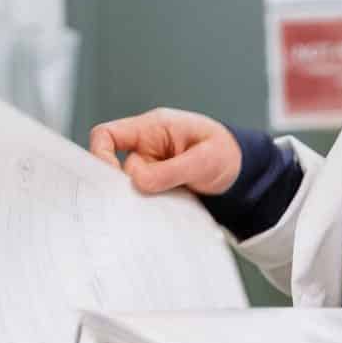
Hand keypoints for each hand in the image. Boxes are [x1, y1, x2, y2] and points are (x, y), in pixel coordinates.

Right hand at [88, 107, 242, 195]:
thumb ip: (171, 170)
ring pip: (128, 189)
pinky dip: (149, 209)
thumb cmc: (225, 154)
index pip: (107, 134)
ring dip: (140, 202)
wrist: (241, 172)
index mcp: (152, 128)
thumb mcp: (203, 160)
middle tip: (140, 203)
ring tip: (164, 207)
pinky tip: (164, 215)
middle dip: (123, 188)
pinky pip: (142, 200)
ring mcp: (150, 169)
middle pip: (114, 168)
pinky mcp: (155, 187)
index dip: (100, 155)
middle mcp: (146, 148)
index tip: (112, 180)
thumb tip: (137, 180)